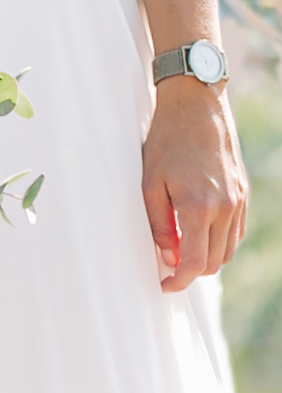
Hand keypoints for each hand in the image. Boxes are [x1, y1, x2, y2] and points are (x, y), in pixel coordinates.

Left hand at [142, 78, 246, 289]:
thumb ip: (158, 226)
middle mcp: (224, 208)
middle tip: (168, 268)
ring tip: (182, 251)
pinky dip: (219, 241)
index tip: (164, 285)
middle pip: (214, 262)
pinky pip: (235, 231)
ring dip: (207, 258)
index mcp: (198, 207)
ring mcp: (238, 201)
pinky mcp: (243, 193)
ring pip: (228, 250)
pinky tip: (199, 234)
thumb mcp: (149, 185)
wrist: (196, 107)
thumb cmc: (165, 143)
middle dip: (191, 272)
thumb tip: (168, 257)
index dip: (179, 281)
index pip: (195, 263)